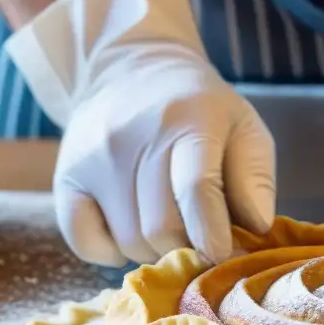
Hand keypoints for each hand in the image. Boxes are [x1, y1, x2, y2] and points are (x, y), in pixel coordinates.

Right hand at [5, 0, 275, 266]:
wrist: (131, 70)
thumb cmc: (201, 111)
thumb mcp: (244, 129)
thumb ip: (255, 179)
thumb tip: (257, 228)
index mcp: (189, 120)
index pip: (196, 189)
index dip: (212, 234)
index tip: (222, 254)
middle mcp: (133, 137)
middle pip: (160, 226)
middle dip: (188, 246)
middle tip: (200, 239)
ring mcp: (93, 158)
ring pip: (128, 240)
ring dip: (155, 250)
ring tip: (171, 227)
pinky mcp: (66, 177)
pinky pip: (84, 242)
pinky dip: (112, 252)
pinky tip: (131, 231)